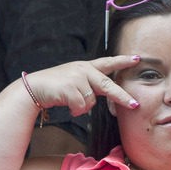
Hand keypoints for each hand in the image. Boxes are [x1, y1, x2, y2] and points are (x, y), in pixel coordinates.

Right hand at [20, 56, 142, 116]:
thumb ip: (90, 84)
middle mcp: (83, 70)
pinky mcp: (70, 88)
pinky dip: (76, 110)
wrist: (33, 88)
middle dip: (122, 97)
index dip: (123, 61)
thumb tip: (104, 96)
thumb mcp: (75, 80)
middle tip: (134, 105)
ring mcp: (77, 78)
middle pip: (108, 85)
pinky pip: (81, 106)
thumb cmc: (55, 87)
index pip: (108, 62)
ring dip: (82, 107)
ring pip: (91, 101)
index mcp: (86, 67)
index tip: (137, 59)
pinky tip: (68, 107)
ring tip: (72, 104)